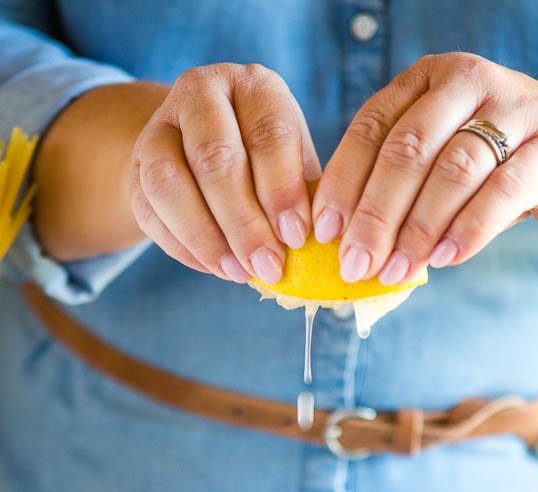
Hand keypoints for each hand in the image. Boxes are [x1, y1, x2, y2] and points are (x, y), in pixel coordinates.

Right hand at [128, 63, 320, 282]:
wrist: (202, 149)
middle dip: (244, 222)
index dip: (282, 190)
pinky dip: (185, 247)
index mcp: (253, 86)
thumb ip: (303, 198)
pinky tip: (216, 268)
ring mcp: (159, 126)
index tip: (296, 237)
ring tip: (238, 273)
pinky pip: (151, 211)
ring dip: (206, 237)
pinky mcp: (135, 166)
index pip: (268, 133)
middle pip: (215, 158)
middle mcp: (200, 93)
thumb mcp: (293, 166)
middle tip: (268, 267)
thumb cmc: (265, 164)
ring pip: (169, 182)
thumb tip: (316, 249)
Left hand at [312, 53, 537, 283]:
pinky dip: (468, 230)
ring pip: (452, 170)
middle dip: (376, 215)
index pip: (372, 128)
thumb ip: (400, 185)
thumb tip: (349, 247)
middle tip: (357, 265)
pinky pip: (502, 192)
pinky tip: (445, 260)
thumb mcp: (442, 156)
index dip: (344, 182)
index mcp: (427, 80)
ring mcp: (514, 108)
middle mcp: (467, 82)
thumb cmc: (497, 162)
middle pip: (407, 151)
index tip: (325, 232)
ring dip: (418, 229)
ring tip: (397, 270)